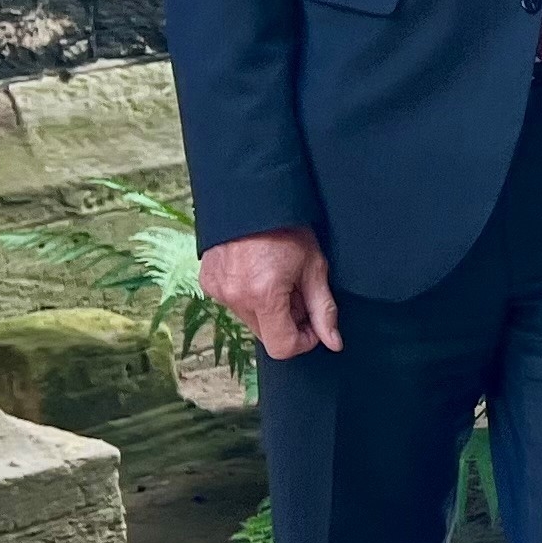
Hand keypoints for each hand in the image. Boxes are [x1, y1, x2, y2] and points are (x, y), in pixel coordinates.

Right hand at [198, 229, 341, 360]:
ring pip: (250, 320)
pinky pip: (233, 303)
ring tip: (279, 278)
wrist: (252, 195)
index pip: (282, 347)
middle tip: (298, 292)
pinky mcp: (208, 282)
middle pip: (267, 334)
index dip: (303, 341)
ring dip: (268, 309)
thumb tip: (333, 342)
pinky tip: (259, 272)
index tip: (313, 323)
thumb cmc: (287, 227)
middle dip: (287, 322)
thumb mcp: (314, 267)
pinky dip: (249, 296)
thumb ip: (324, 309)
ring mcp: (217, 291)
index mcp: (263, 296)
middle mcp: (235, 298)